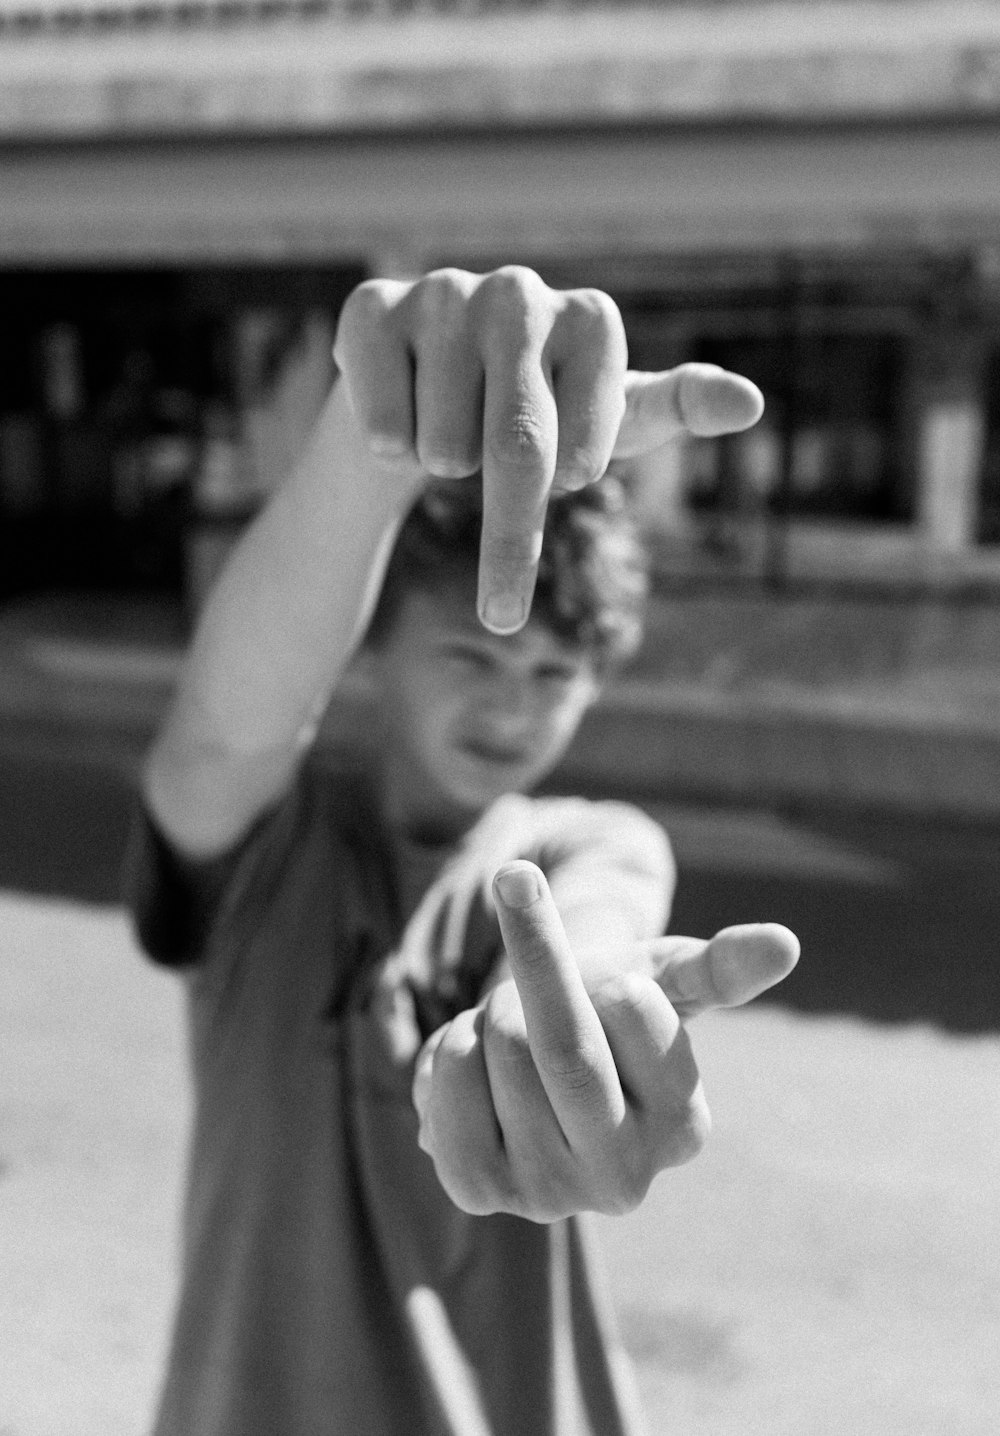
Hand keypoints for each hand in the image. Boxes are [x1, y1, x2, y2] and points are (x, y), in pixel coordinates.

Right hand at [333, 266, 762, 634]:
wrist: (423, 399)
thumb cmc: (533, 417)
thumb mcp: (607, 423)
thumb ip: (675, 409)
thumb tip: (751, 405)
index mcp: (592, 320)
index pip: (583, 443)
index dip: (566, 479)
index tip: (566, 479)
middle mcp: (520, 293)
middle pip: (517, 447)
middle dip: (509, 542)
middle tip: (502, 615)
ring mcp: (443, 293)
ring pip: (442, 443)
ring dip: (441, 470)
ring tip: (445, 443)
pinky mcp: (372, 308)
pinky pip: (380, 418)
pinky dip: (386, 449)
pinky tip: (396, 429)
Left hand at [411, 860, 797, 1222]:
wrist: (533, 1057)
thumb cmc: (609, 1005)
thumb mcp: (666, 979)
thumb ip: (717, 968)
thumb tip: (783, 944)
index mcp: (685, 1128)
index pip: (634, 1010)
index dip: (605, 969)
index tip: (609, 974)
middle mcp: (625, 1180)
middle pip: (560, 1043)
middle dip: (536, 967)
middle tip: (545, 948)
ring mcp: (546, 1195)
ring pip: (496, 1047)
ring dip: (495, 1008)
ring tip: (521, 1030)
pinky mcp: (476, 1192)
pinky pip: (444, 1079)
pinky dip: (452, 1043)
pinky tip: (482, 1065)